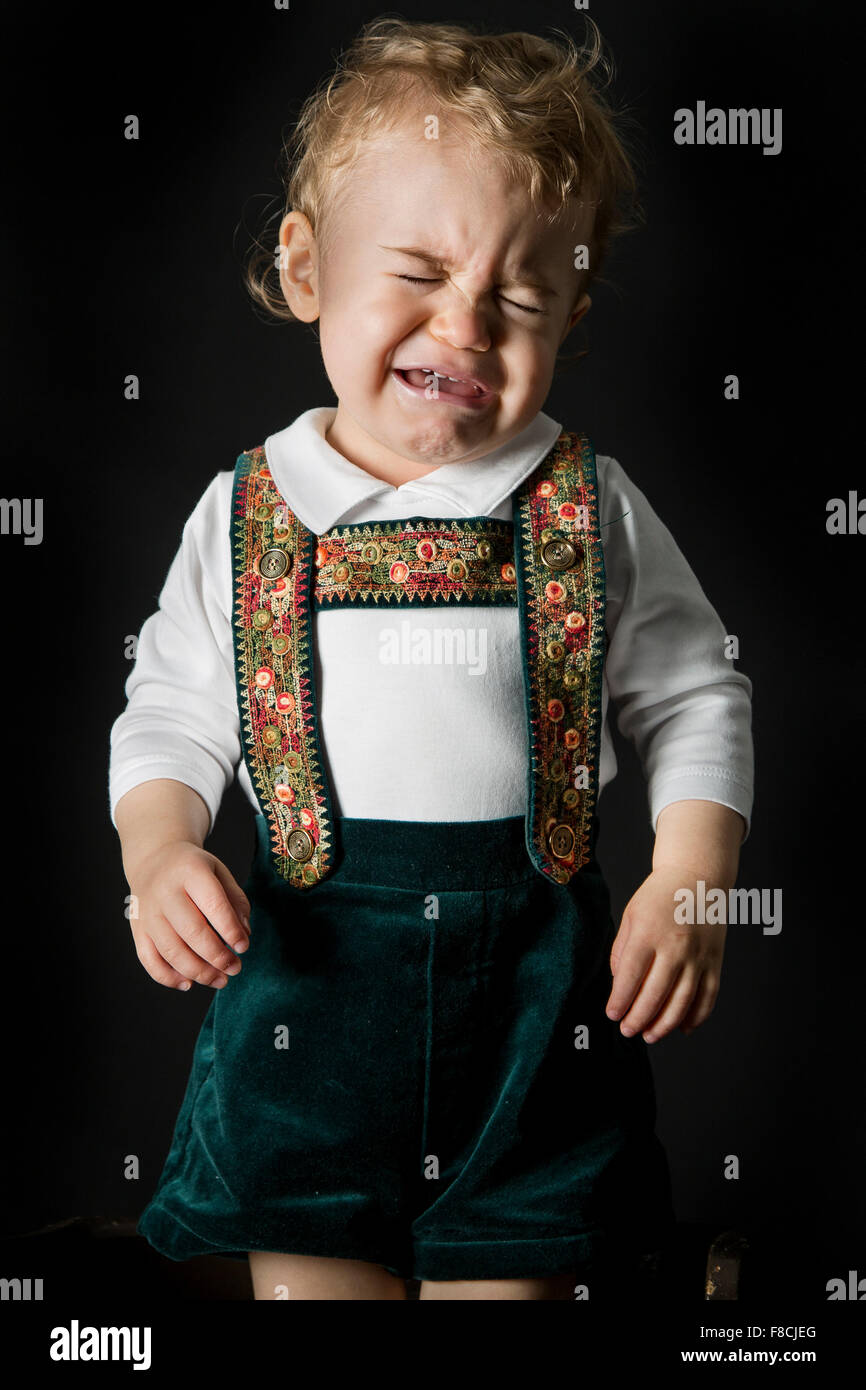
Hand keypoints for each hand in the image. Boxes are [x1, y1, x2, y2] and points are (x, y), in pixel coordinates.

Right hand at [127, 841, 252, 990]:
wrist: (154, 858)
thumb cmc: (193, 870)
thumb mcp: (219, 871)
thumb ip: (236, 900)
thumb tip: (244, 934)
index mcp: (190, 871)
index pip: (213, 905)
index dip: (230, 930)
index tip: (244, 947)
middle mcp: (165, 891)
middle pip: (191, 931)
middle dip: (217, 956)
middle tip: (235, 968)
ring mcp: (147, 911)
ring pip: (171, 950)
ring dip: (197, 972)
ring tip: (220, 980)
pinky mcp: (137, 928)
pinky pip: (148, 959)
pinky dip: (167, 977)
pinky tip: (188, 983)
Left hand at [605, 864, 726, 1042]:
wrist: (698, 877)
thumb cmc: (659, 896)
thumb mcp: (631, 916)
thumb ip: (621, 951)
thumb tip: (619, 986)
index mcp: (648, 932)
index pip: (630, 975)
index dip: (620, 1000)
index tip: (612, 1015)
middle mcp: (675, 945)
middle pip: (655, 994)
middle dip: (639, 1018)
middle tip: (628, 1031)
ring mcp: (699, 955)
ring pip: (682, 1001)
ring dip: (665, 1024)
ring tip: (650, 1035)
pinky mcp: (716, 960)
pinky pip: (708, 996)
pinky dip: (696, 1017)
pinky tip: (681, 1028)